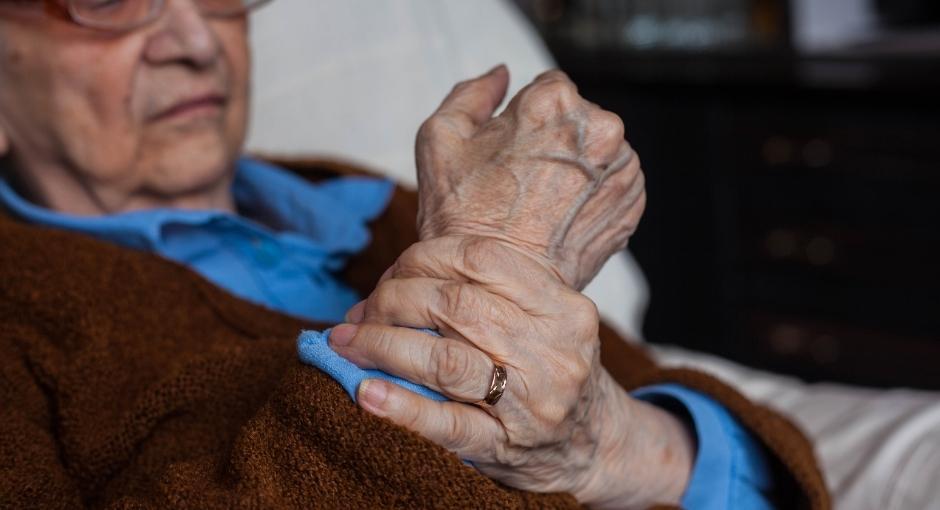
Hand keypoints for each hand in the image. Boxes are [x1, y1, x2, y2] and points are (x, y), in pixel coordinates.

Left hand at [330, 237, 693, 508]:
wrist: (593, 443)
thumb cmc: (550, 370)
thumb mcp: (543, 319)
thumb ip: (487, 293)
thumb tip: (388, 283)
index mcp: (563, 306)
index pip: (480, 258)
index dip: (422, 258)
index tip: (392, 273)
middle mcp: (552, 350)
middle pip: (454, 304)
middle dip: (392, 301)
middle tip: (360, 314)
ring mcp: (531, 402)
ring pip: (443, 359)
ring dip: (381, 345)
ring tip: (346, 344)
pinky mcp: (505, 446)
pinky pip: (445, 424)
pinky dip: (401, 406)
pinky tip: (367, 392)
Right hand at [415, 66, 645, 289]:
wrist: (494, 285)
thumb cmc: (463, 215)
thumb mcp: (441, 139)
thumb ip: (472, 93)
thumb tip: (501, 76)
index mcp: (554, 102)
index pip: (548, 88)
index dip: (523, 121)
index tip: (510, 154)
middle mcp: (600, 129)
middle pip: (577, 119)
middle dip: (553, 143)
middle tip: (521, 183)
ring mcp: (623, 168)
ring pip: (598, 152)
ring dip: (576, 170)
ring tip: (541, 205)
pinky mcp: (633, 203)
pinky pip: (614, 185)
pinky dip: (592, 196)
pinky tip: (561, 218)